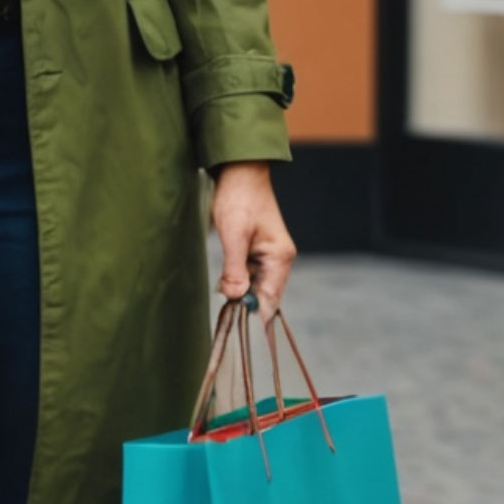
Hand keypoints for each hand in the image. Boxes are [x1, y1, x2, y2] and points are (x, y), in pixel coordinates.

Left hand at [211, 161, 295, 316]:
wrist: (240, 172)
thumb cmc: (238, 199)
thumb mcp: (233, 235)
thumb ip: (234, 269)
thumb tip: (234, 298)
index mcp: (279, 258)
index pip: (271, 299)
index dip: (256, 316)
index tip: (239, 331)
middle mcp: (278, 259)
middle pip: (264, 295)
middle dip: (245, 306)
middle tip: (225, 319)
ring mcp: (268, 255)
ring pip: (256, 286)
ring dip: (240, 293)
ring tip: (224, 301)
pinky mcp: (257, 250)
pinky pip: (249, 274)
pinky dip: (238, 281)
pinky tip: (225, 284)